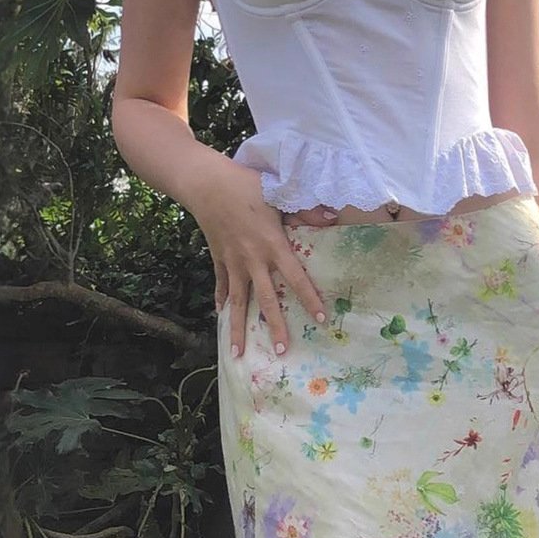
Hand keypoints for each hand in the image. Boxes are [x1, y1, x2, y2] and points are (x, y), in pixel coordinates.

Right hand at [190, 161, 337, 357]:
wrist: (206, 183)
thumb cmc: (247, 185)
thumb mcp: (279, 194)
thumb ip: (306, 211)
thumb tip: (332, 217)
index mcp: (273, 245)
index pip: (296, 278)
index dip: (309, 299)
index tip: (321, 319)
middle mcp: (253, 260)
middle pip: (266, 299)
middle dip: (274, 326)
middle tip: (282, 351)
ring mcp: (233, 262)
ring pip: (238, 301)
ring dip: (238, 328)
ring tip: (238, 353)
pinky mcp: (219, 258)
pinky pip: (222, 284)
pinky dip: (222, 300)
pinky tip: (221, 315)